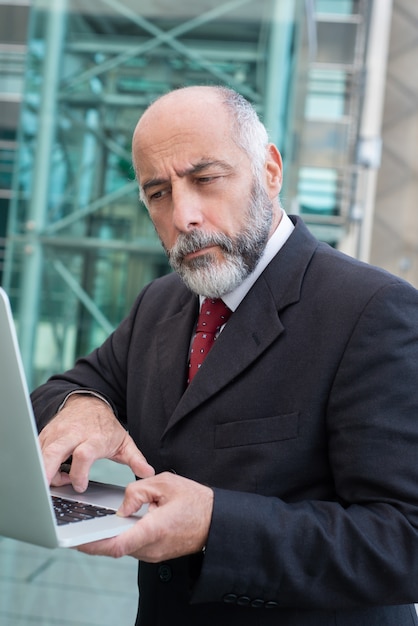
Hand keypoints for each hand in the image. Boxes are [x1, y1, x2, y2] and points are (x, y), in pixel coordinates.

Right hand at [38, 394, 154, 490]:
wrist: (89, 403)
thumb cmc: (106, 426)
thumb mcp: (124, 441)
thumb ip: (135, 459)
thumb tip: (148, 472)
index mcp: (94, 437)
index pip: (83, 455)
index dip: (79, 474)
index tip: (80, 486)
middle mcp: (72, 434)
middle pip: (54, 452)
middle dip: (47, 472)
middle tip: (47, 488)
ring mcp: (56, 433)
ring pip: (40, 453)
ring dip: (44, 471)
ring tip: (59, 479)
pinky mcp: (45, 434)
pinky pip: (36, 452)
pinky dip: (39, 464)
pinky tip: (52, 470)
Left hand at [77, 472, 213, 561]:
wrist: (216, 520)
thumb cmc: (196, 501)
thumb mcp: (165, 483)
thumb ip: (138, 490)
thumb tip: (122, 506)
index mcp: (154, 529)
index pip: (117, 544)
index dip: (93, 544)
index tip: (76, 539)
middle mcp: (151, 547)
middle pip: (115, 546)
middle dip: (96, 537)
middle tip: (77, 526)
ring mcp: (153, 554)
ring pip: (123, 546)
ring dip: (110, 536)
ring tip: (95, 522)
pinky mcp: (155, 554)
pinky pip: (132, 546)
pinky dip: (122, 536)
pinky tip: (117, 524)